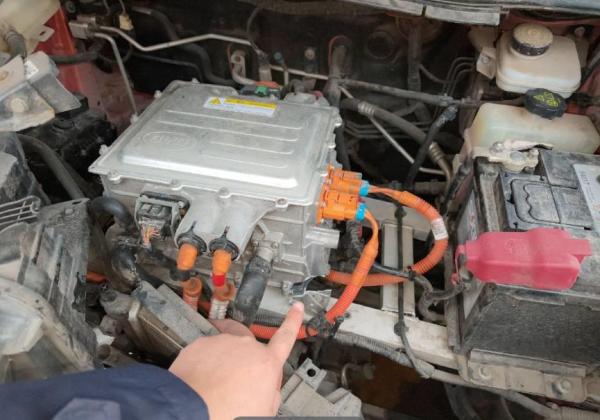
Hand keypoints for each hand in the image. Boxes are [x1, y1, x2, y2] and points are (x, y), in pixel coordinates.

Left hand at [169, 302, 303, 419]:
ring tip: (216, 382)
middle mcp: (246, 347)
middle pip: (251, 346)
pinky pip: (206, 351)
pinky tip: (202, 379)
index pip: (286, 337)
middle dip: (246, 359)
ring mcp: (222, 342)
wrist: (192, 411)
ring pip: (227, 347)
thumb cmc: (226, 414)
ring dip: (224, 360)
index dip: (293, 321)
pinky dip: (205, 362)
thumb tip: (268, 388)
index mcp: (266, 363)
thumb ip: (271, 393)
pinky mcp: (201, 344)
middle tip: (237, 380)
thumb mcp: (264, 410)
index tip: (297, 308)